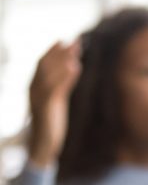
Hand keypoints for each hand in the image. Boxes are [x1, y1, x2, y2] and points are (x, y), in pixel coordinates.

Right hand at [28, 40, 81, 166]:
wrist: (43, 143)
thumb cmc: (51, 120)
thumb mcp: (58, 98)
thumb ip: (64, 83)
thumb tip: (74, 65)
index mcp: (35, 85)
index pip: (42, 63)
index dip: (53, 51)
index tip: (65, 40)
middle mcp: (34, 88)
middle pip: (46, 65)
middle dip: (60, 52)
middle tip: (75, 41)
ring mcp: (38, 97)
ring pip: (50, 74)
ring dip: (63, 60)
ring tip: (76, 49)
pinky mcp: (46, 107)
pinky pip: (56, 88)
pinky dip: (65, 76)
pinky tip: (76, 68)